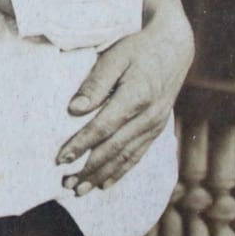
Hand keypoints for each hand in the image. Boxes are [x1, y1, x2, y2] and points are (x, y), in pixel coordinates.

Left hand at [57, 0, 193, 192]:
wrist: (174, 44)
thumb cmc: (138, 45)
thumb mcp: (116, 55)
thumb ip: (95, 82)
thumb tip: (74, 109)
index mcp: (136, 96)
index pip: (103, 128)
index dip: (80, 145)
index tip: (60, 158)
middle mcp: (149, 116)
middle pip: (114, 150)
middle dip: (88, 170)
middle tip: (65, 184)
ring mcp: (155, 124)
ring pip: (126, 158)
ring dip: (101, 176)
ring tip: (79, 191)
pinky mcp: (157, 127)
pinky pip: (138, 155)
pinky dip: (120, 171)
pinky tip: (105, 183)